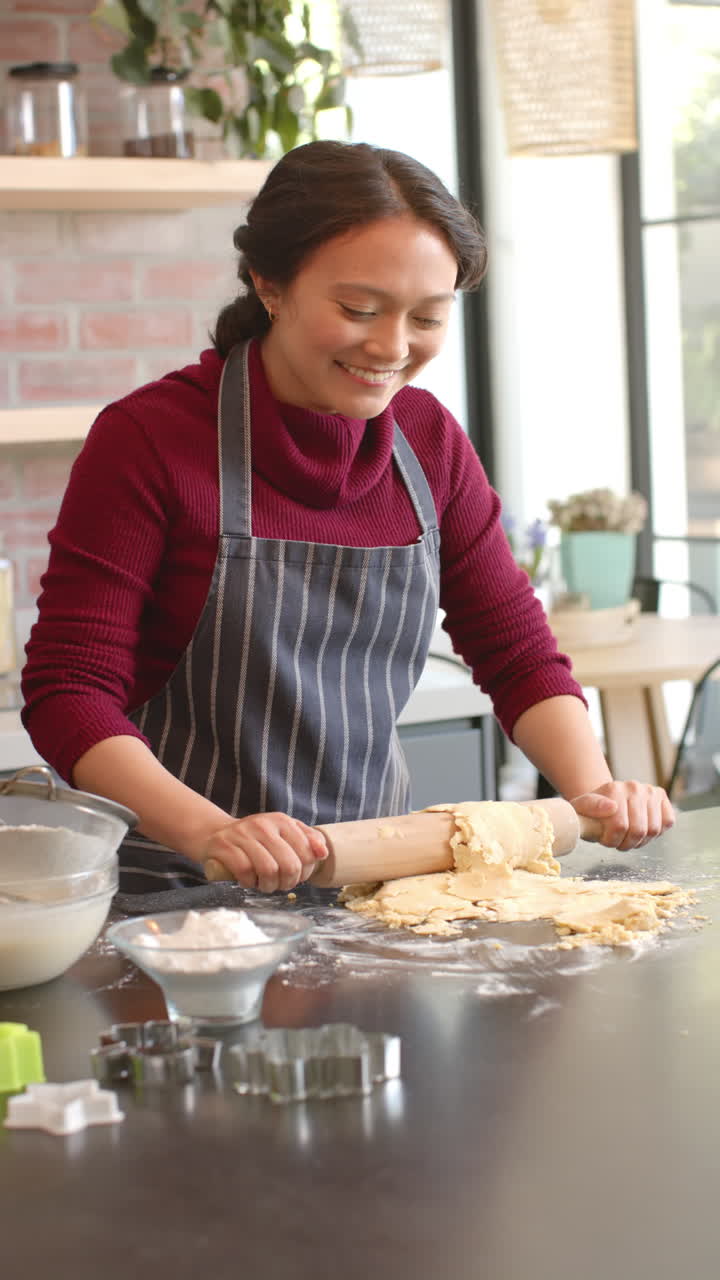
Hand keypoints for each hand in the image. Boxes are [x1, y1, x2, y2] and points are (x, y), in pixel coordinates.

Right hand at [200, 812, 327, 892]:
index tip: (297, 876)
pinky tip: (248, 881)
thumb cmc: (254, 839)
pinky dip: (249, 883)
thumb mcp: (282, 833)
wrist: (214, 834)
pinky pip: (245, 871)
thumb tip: (324, 853)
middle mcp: (263, 825)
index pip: (307, 852)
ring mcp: (242, 835)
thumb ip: (306, 840)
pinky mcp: (224, 847)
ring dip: (268, 885)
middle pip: (290, 865)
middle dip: (288, 882)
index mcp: (281, 821)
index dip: (305, 872)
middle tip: (280, 884)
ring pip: (268, 870)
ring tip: (265, 885)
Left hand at [571, 780, 674, 851]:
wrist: (604, 803)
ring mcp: (649, 790)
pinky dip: (656, 833)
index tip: (604, 840)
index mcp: (614, 788)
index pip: (619, 826)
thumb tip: (612, 806)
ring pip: (654, 829)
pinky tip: (642, 831)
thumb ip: (591, 807)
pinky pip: (668, 822)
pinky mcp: (661, 797)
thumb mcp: (581, 810)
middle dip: (626, 843)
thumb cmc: (592, 811)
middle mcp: (634, 786)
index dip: (612, 840)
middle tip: (617, 842)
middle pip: (639, 830)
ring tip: (628, 837)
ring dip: (640, 841)